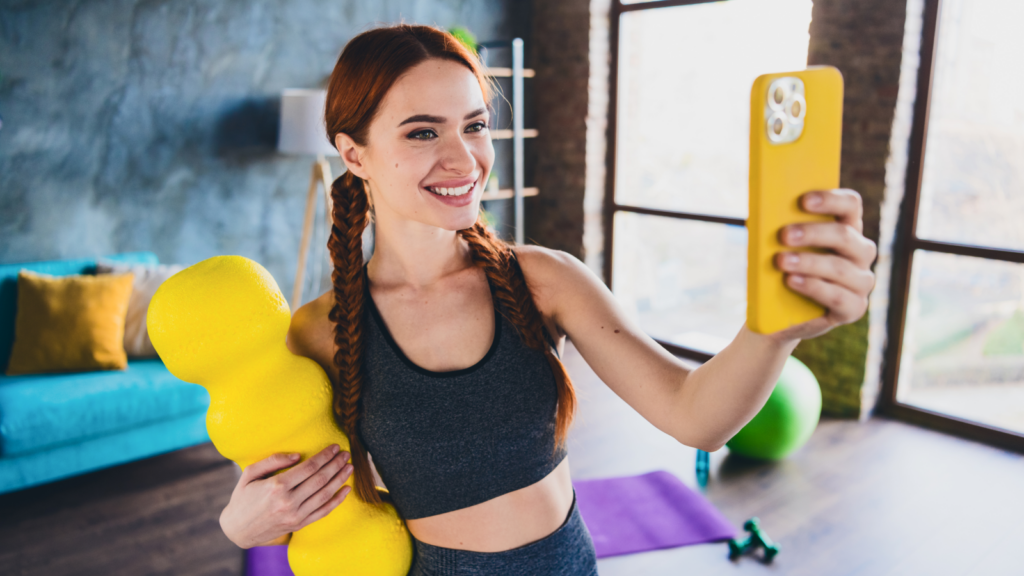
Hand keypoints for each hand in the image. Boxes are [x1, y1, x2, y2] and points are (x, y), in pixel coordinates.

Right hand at [219, 445, 353, 548]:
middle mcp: (288, 502)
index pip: (309, 467)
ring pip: (325, 495)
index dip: (325, 456)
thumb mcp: (250, 474)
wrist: (238, 530)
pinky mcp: (299, 525)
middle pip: (320, 479)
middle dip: (336, 464)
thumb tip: (297, 455)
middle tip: (346, 454)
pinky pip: (323, 512)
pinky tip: (346, 489)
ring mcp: (295, 516)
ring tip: (349, 467)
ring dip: (340, 479)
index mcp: (276, 486)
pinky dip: (337, 501)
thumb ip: (272, 461)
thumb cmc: (243, 497)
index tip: (335, 447)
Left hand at [770, 188, 876, 341]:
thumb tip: (768, 216)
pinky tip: (792, 281)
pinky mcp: (854, 308)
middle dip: (812, 233)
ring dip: (809, 262)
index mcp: (846, 228)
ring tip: (781, 261)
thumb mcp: (783, 247)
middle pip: (845, 235)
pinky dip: (813, 287)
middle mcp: (860, 252)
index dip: (830, 199)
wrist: (779, 313)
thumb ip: (785, 231)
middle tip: (784, 235)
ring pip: (840, 267)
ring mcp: (861, 281)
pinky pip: (838, 296)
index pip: (850, 205)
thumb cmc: (783, 271)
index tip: (803, 201)